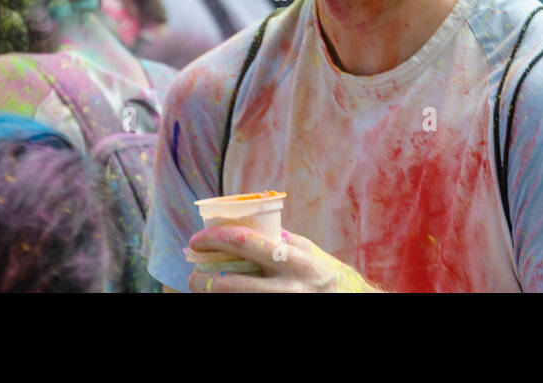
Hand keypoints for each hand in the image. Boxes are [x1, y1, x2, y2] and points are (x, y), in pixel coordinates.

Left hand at [187, 225, 380, 292]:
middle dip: (203, 279)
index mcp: (296, 260)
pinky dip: (230, 302)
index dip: (215, 238)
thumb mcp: (308, 250)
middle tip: (192, 273)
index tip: (197, 238)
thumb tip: (244, 226)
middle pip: (232, 284)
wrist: (350, 302)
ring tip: (202, 287)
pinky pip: (246, 309)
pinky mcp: (279, 316)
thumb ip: (280, 240)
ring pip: (236, 301)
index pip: (246, 243)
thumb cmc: (325, 273)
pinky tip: (224, 296)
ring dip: (212, 296)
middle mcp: (289, 287)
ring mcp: (283, 306)